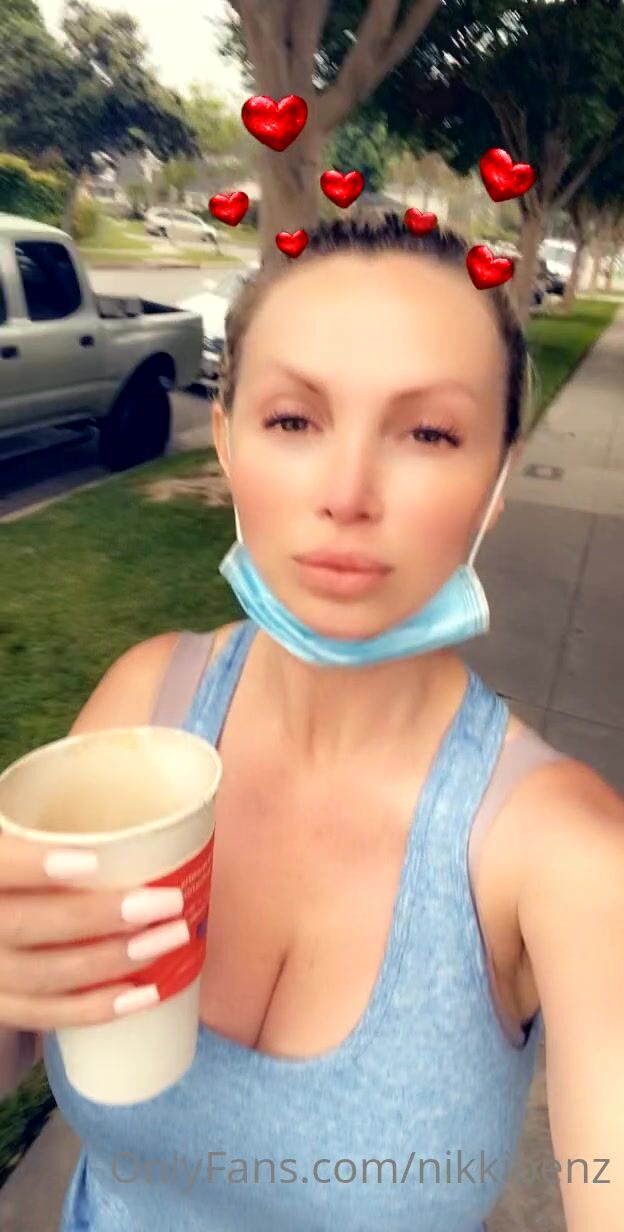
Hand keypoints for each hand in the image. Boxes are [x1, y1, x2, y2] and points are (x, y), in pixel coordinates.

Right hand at [0, 833, 189, 1030]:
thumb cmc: (20, 862)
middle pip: (27, 926)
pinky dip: (97, 1009)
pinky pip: (45, 1015)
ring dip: (114, 961)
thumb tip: (158, 806)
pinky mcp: (1, 1005)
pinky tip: (144, 994)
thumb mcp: (22, 831)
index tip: (89, 861)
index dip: (34, 866)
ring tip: (171, 937)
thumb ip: (59, 823)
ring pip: (44, 976)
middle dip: (100, 917)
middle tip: (166, 902)